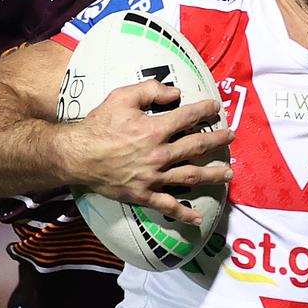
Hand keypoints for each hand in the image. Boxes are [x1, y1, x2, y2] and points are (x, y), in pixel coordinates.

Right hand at [59, 79, 233, 225]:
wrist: (77, 155)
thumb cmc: (98, 125)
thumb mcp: (121, 98)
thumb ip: (149, 90)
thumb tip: (175, 92)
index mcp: (155, 129)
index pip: (188, 117)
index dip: (204, 110)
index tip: (215, 107)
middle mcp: (159, 154)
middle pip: (197, 147)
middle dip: (217, 140)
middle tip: (230, 137)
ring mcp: (153, 177)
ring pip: (191, 176)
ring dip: (213, 174)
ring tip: (228, 173)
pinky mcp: (144, 194)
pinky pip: (168, 206)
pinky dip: (184, 213)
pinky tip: (198, 217)